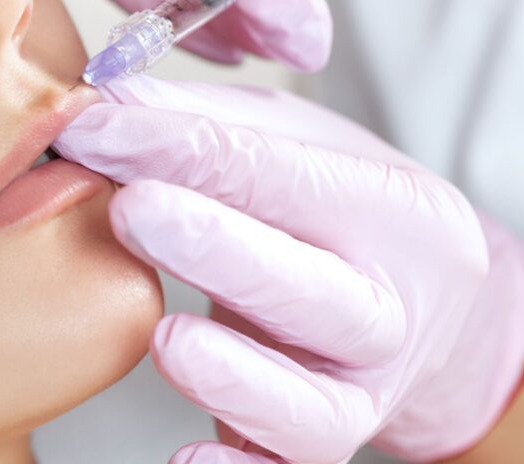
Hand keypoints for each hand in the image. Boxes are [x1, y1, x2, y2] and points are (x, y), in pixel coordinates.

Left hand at [53, 76, 523, 462]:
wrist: (429, 311)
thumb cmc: (346, 218)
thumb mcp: (302, 147)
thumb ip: (212, 123)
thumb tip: (109, 96)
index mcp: (396, 213)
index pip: (282, 176)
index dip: (181, 147)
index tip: (94, 126)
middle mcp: (388, 309)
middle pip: (313, 292)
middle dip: (219, 249)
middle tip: (134, 209)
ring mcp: (362, 390)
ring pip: (309, 403)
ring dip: (234, 373)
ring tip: (167, 338)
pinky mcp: (328, 442)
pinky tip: (188, 457)